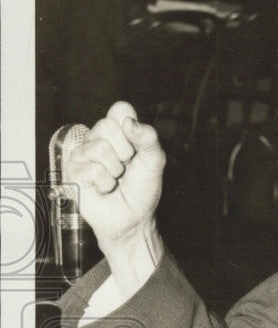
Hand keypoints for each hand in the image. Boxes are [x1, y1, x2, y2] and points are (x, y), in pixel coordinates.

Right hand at [64, 101, 164, 251]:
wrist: (133, 219)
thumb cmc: (142, 190)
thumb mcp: (154, 162)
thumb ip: (148, 139)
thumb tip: (129, 123)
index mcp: (119, 133)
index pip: (120, 109)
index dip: (130, 127)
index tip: (136, 149)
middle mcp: (98, 139)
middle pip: (106, 125)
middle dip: (124, 152)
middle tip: (125, 167)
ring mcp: (83, 154)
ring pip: (98, 148)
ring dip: (115, 171)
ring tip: (115, 179)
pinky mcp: (73, 171)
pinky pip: (91, 169)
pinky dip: (104, 183)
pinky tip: (104, 188)